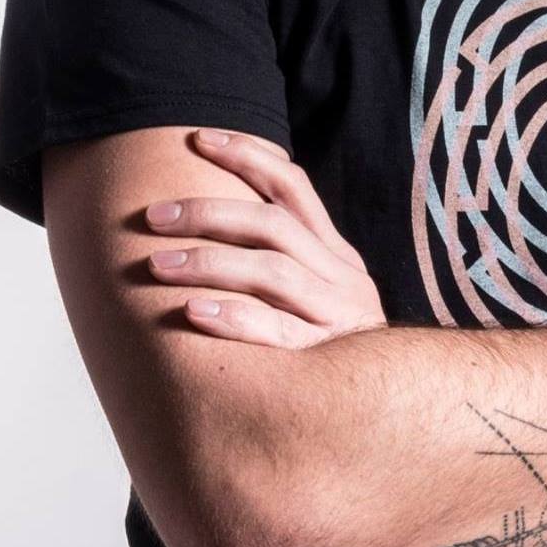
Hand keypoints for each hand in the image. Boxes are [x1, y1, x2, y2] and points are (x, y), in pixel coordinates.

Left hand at [144, 128, 387, 347]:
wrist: (393, 409)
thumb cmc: (331, 353)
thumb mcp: (320, 297)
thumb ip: (284, 263)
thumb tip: (216, 221)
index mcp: (335, 253)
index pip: (293, 185)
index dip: (247, 155)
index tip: (198, 138)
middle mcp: (341, 276)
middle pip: (273, 224)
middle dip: (208, 212)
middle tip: (153, 216)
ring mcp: (337, 315)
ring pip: (272, 270)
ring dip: (208, 262)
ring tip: (157, 264)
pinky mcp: (327, 359)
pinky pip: (277, 331)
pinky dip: (234, 318)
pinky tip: (191, 313)